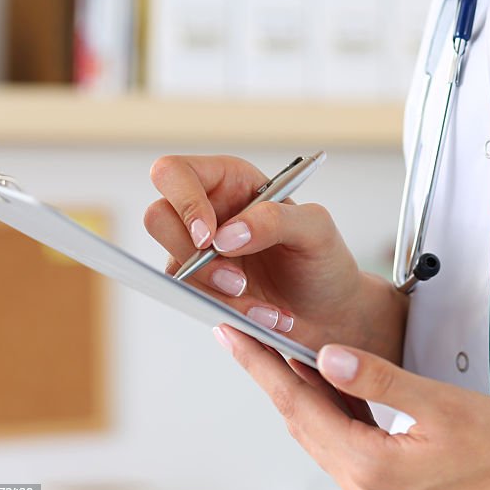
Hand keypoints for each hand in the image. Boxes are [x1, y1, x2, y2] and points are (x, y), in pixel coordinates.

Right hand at [144, 155, 406, 361]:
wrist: (331, 313)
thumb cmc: (324, 260)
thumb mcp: (316, 229)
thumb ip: (275, 219)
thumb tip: (224, 235)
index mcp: (230, 182)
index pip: (175, 173)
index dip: (183, 201)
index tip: (209, 237)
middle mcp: (208, 212)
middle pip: (158, 218)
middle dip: (195, 257)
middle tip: (237, 281)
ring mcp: (198, 253)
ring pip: (174, 268)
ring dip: (218, 294)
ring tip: (265, 307)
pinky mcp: (200, 288)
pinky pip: (192, 300)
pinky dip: (228, 312)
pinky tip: (264, 317)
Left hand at [213, 325, 489, 489]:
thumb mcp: (443, 404)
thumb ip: (380, 380)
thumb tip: (328, 357)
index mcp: (373, 470)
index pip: (299, 406)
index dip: (261, 367)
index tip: (233, 337)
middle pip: (303, 425)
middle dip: (273, 378)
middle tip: (247, 338)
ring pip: (322, 438)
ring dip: (302, 397)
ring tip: (282, 355)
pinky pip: (346, 450)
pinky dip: (334, 417)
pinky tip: (333, 392)